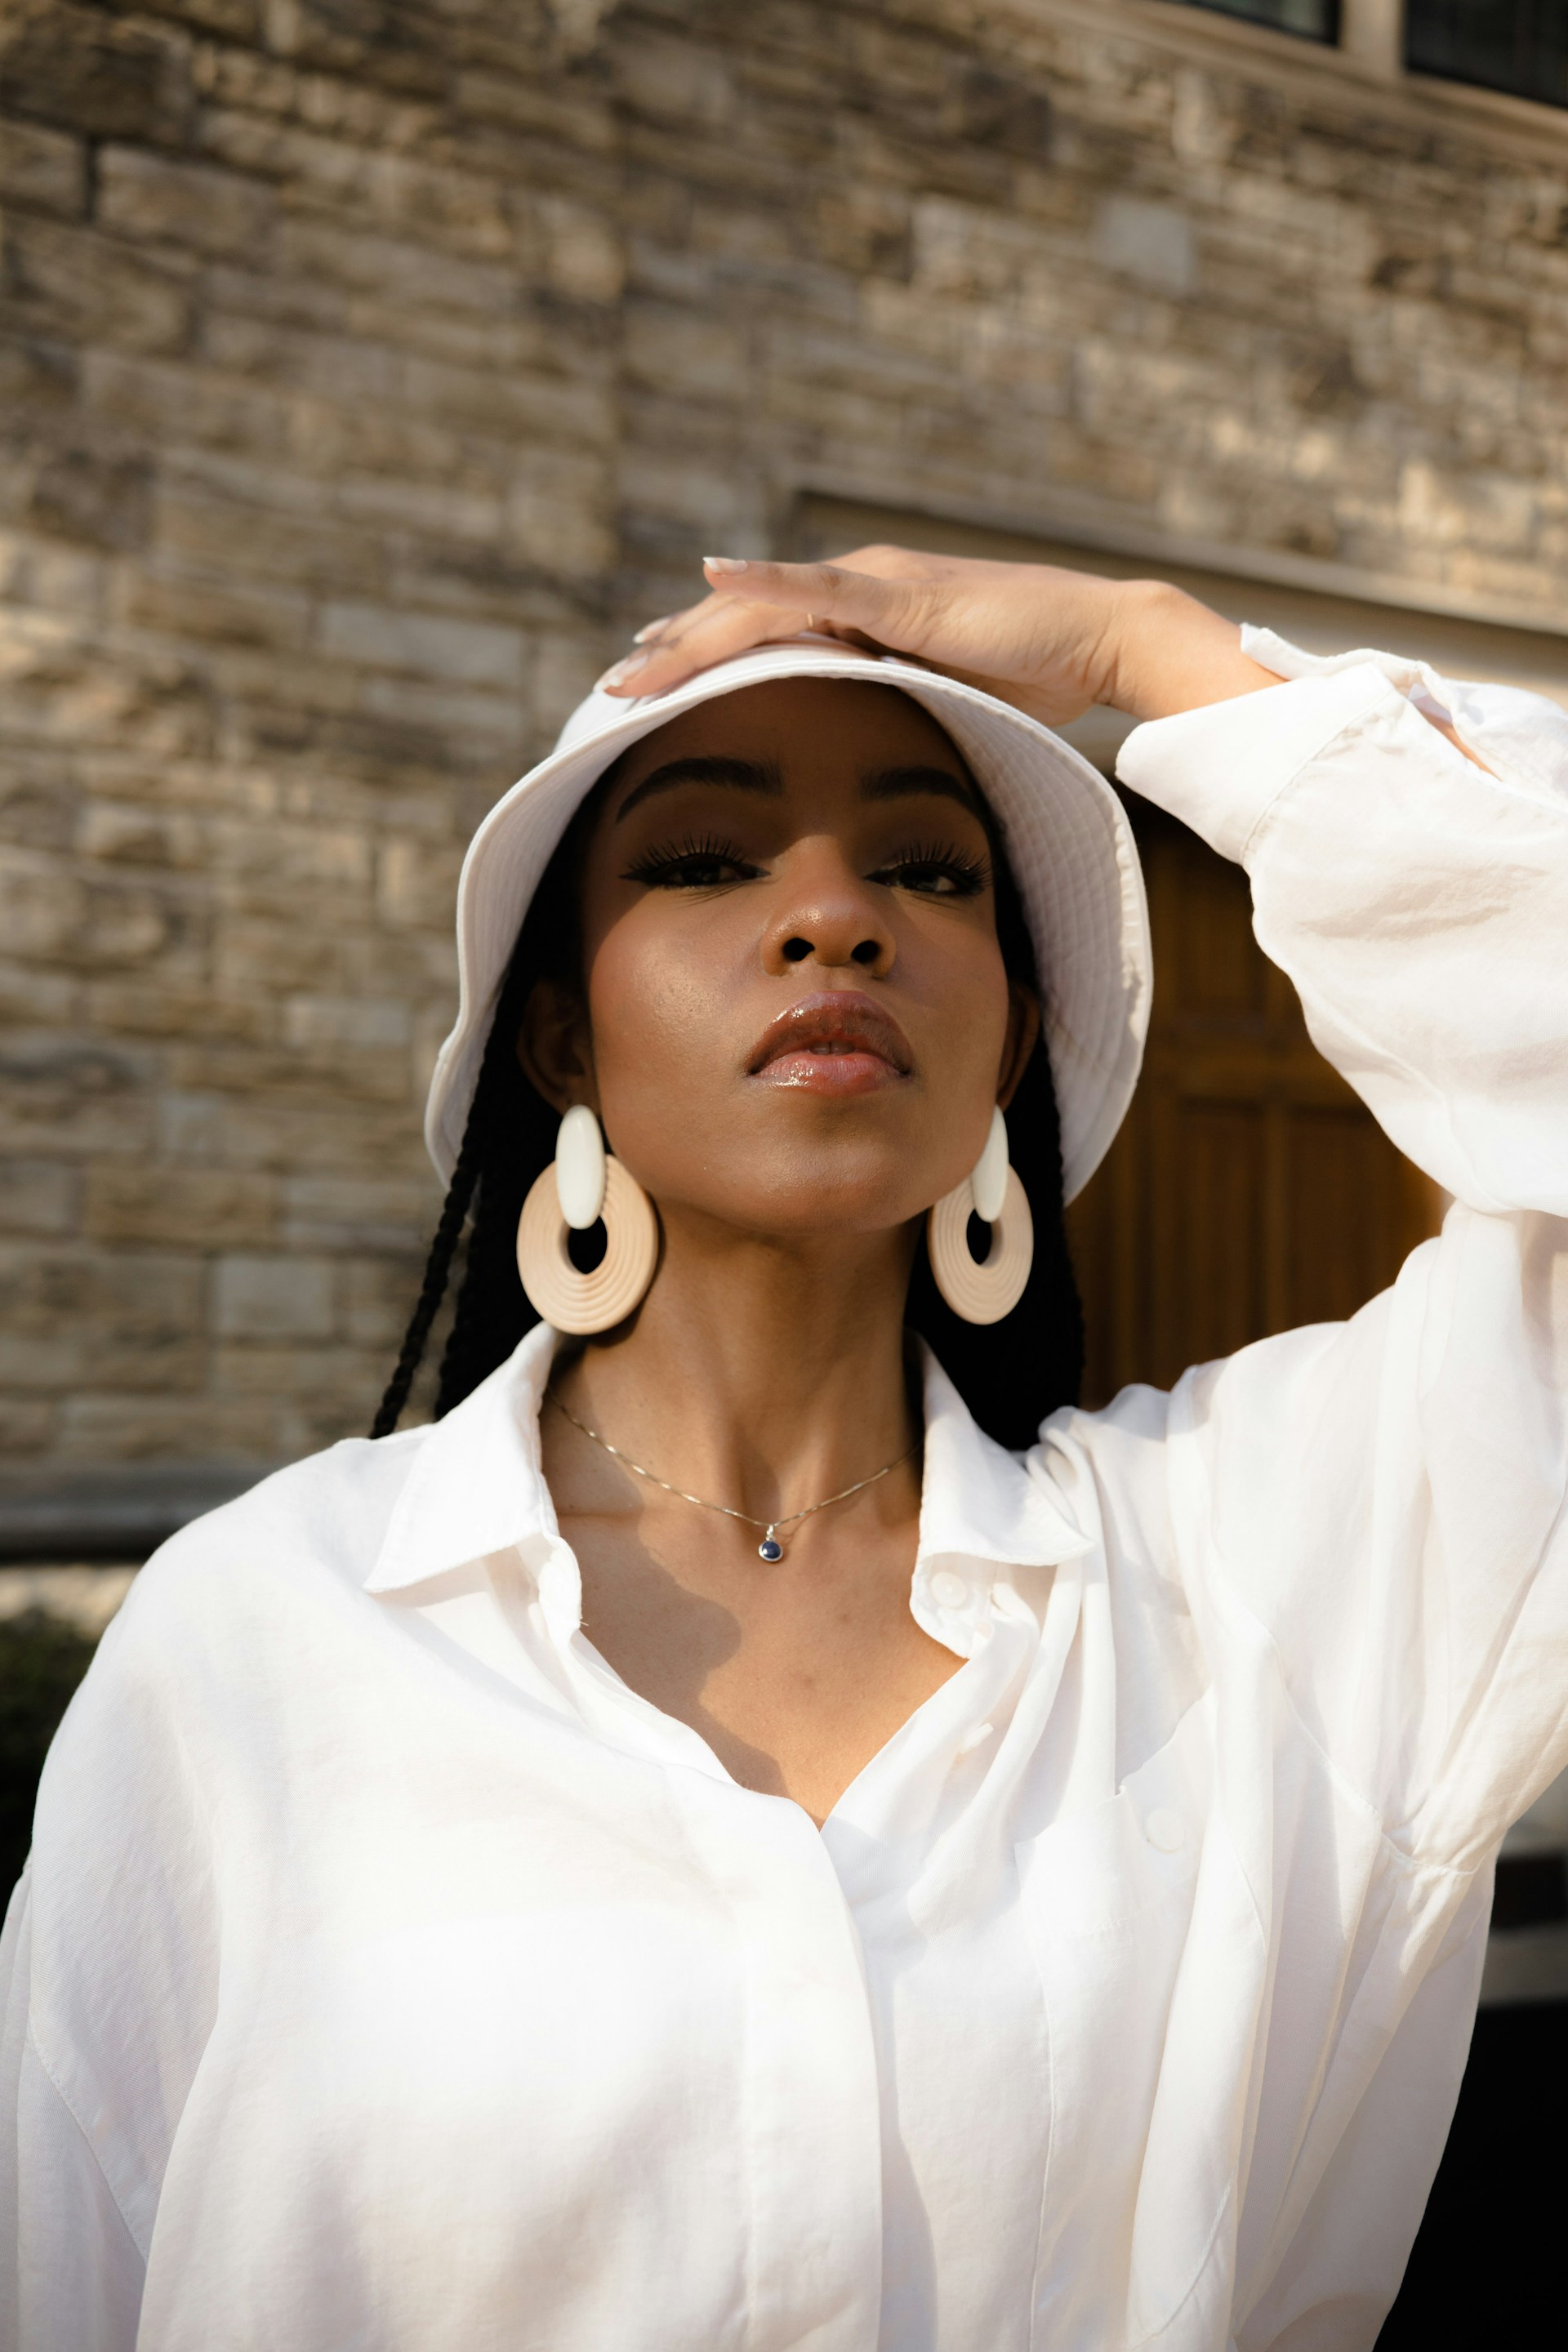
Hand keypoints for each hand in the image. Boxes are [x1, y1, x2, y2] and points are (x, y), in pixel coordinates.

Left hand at [600, 545, 1279, 723]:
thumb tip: (852, 763)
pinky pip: (816, 586)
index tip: (642, 691)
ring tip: (633, 666)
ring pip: (758, 607)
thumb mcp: (934, 708)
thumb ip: (886, 718)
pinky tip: (711, 576)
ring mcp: (874, 584)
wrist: (1097, 642)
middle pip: (739, 622)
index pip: (757, 638)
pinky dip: (760, 582)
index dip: (696, 662)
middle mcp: (854, 587)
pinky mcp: (900, 594)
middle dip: (671, 657)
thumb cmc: (1030, 681)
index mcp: (857, 617)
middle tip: (608, 688)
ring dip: (690, 638)